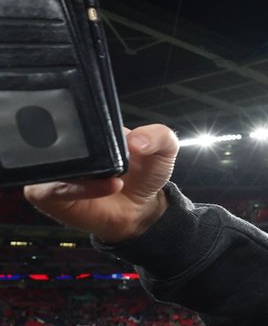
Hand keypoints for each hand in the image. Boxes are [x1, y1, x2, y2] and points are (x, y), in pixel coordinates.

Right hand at [23, 124, 177, 242]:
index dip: (90, 121)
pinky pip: (52, 190)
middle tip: (113, 160)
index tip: (115, 135)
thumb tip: (136, 139)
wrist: (139, 209)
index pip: (75, 115)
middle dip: (85, 148)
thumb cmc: (144, 175)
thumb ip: (159, 136)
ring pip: (52, 165)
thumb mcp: (163, 150)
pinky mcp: (46, 194)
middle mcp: (66, 148)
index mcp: (89, 130)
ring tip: (115, 177)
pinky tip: (108, 187)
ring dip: (83, 171)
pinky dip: (80, 189)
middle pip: (55, 138)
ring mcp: (53, 170)